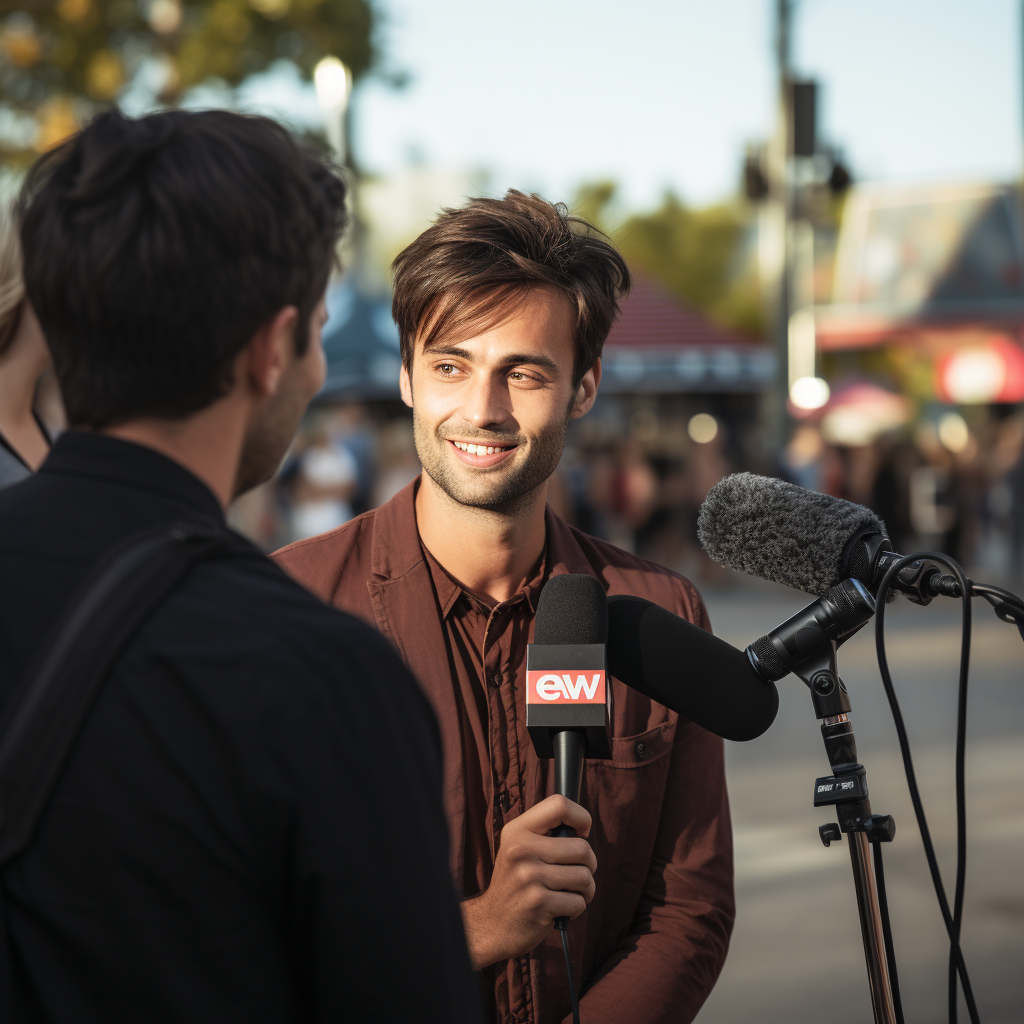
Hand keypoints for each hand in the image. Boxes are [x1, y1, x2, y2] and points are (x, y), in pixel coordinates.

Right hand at [461, 794, 596, 968]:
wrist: (493, 924)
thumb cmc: (516, 882)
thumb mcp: (519, 848)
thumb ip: (545, 833)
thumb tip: (582, 827)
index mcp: (517, 830)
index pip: (559, 805)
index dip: (581, 817)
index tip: (582, 834)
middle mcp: (521, 850)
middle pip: (582, 848)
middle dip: (589, 864)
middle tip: (576, 873)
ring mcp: (529, 877)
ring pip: (584, 877)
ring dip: (585, 889)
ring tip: (569, 892)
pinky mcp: (539, 903)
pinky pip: (578, 901)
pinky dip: (576, 907)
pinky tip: (560, 909)